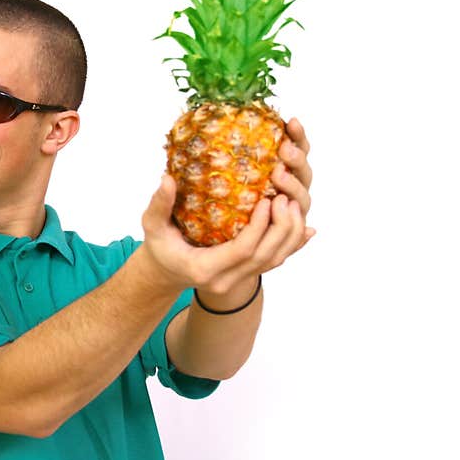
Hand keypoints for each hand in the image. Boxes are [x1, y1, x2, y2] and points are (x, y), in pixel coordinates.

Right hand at [141, 135, 315, 296]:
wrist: (165, 274)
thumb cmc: (159, 248)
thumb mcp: (152, 226)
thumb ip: (159, 204)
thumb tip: (167, 179)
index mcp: (204, 269)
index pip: (242, 250)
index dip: (259, 226)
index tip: (267, 200)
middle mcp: (225, 280)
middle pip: (266, 257)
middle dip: (281, 227)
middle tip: (285, 197)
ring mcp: (238, 280)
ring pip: (275, 261)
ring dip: (290, 234)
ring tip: (292, 203)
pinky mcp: (246, 275)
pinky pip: (275, 261)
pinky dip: (293, 245)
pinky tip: (307, 229)